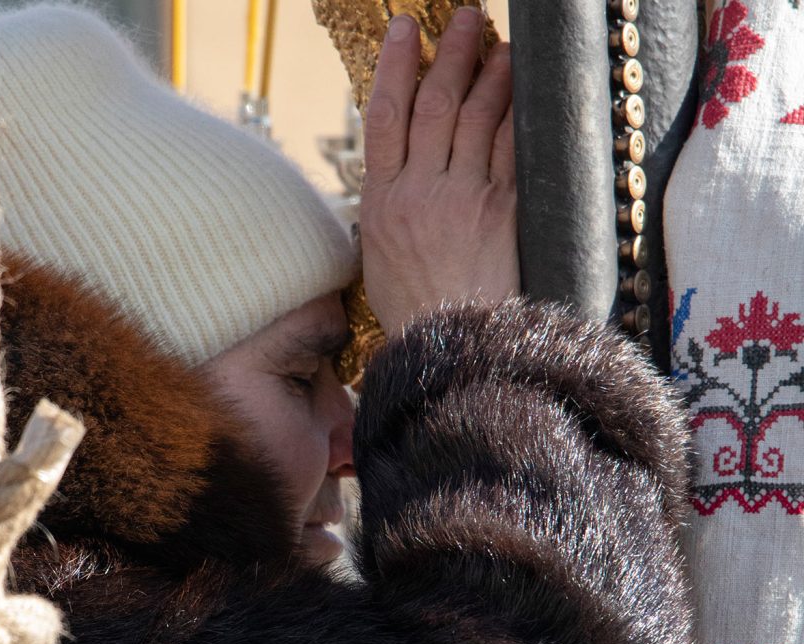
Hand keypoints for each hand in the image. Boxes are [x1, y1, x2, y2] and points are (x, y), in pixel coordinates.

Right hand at [359, 9, 517, 333]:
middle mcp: (416, 193)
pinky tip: (527, 90)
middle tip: (466, 19)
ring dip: (489, 73)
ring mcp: (460, 199)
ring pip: (474, 119)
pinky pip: (511, 149)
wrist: (449, 349)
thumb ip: (386, 206)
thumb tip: (397, 170)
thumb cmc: (413, 308)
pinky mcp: (501, 211)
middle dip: (449, 55)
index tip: (403, 30)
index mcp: (380, 202)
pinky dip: (518, 113)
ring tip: (500, 43)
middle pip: (432, 107)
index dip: (394, 68)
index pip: (384, 118)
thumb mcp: (376, 256)